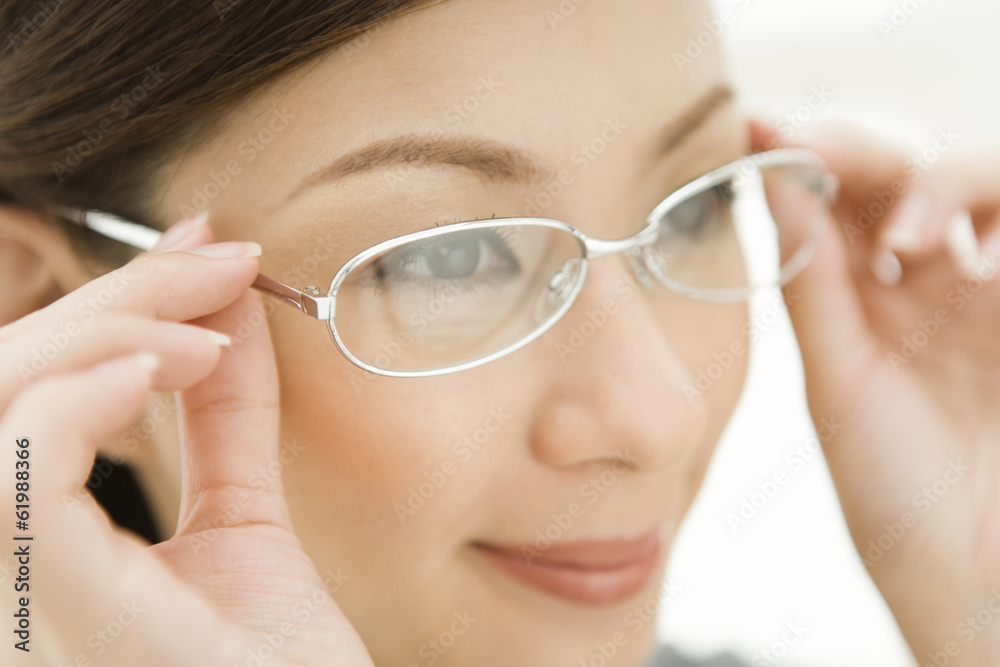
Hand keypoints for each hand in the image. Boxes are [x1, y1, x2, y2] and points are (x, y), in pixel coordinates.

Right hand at [0, 219, 372, 665]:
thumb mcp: (242, 520)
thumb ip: (220, 419)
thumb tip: (225, 304)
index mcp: (30, 556)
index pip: (14, 402)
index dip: (97, 308)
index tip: (201, 253)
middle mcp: (3, 578)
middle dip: (107, 299)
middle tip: (218, 256)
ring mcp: (18, 604)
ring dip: (101, 331)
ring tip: (207, 330)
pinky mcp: (62, 619)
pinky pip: (20, 480)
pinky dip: (80, 398)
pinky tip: (171, 365)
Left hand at [755, 120, 999, 664]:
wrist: (970, 575)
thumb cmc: (896, 494)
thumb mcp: (839, 378)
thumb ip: (813, 284)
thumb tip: (768, 186)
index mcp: (861, 303)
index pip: (829, 205)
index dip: (792, 160)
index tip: (748, 127)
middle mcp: (923, 284)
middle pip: (893, 179)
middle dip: (855, 154)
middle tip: (814, 152)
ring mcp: (985, 291)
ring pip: (969, 183)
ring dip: (934, 187)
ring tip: (909, 236)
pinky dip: (997, 218)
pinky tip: (968, 254)